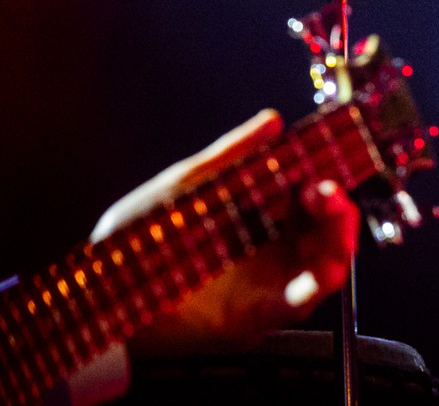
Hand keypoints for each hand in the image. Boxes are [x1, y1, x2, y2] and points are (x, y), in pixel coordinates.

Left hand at [90, 110, 359, 356]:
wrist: (101, 292)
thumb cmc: (137, 237)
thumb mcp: (185, 185)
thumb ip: (232, 154)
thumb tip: (272, 121)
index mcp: (257, 214)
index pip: (306, 193)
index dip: (324, 176)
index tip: (327, 160)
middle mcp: (269, 248)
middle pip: (323, 228)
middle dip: (337, 209)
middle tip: (329, 192)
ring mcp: (265, 283)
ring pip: (323, 264)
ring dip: (337, 243)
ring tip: (334, 226)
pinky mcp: (254, 316)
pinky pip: (298, 302)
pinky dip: (317, 284)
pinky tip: (322, 268)